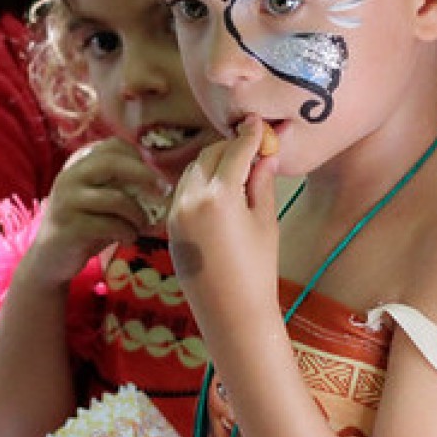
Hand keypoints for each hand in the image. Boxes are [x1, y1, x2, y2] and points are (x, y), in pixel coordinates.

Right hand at [24, 138, 166, 285]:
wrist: (51, 259)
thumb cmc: (84, 226)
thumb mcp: (101, 202)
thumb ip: (122, 188)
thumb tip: (161, 187)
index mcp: (78, 165)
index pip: (112, 146)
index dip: (138, 159)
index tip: (153, 178)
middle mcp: (70, 177)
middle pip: (112, 162)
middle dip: (145, 176)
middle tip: (164, 192)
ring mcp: (67, 201)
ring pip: (116, 198)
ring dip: (138, 215)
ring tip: (141, 227)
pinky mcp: (70, 226)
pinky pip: (111, 224)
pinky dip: (127, 232)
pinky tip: (127, 239)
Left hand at [166, 116, 279, 308]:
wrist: (231, 313)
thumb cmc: (257, 269)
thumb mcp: (265, 222)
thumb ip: (261, 183)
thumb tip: (265, 155)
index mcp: (219, 197)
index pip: (235, 152)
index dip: (249, 136)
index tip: (258, 123)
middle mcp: (191, 200)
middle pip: (209, 156)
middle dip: (229, 148)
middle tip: (251, 149)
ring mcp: (176, 214)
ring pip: (193, 171)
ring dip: (213, 164)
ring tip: (238, 172)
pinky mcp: (170, 227)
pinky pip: (183, 191)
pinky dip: (200, 184)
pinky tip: (220, 193)